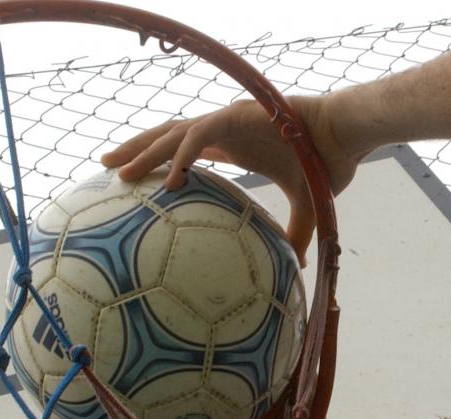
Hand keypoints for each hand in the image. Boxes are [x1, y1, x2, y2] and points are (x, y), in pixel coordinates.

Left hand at [101, 97, 359, 262]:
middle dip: (135, 151)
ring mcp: (226, 121)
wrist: (343, 139)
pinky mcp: (235, 117)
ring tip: (118, 172)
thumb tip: (295, 268)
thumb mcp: (306, 208)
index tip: (138, 181)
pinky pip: (199, 136)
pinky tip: (168, 178)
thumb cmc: (326, 165)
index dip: (159, 163)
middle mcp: (223, 131)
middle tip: (106, 168)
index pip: (183, 152)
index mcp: (232, 146)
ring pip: (173, 134)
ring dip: (144, 151)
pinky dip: (181, 155)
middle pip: (167, 138)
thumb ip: (293, 234)